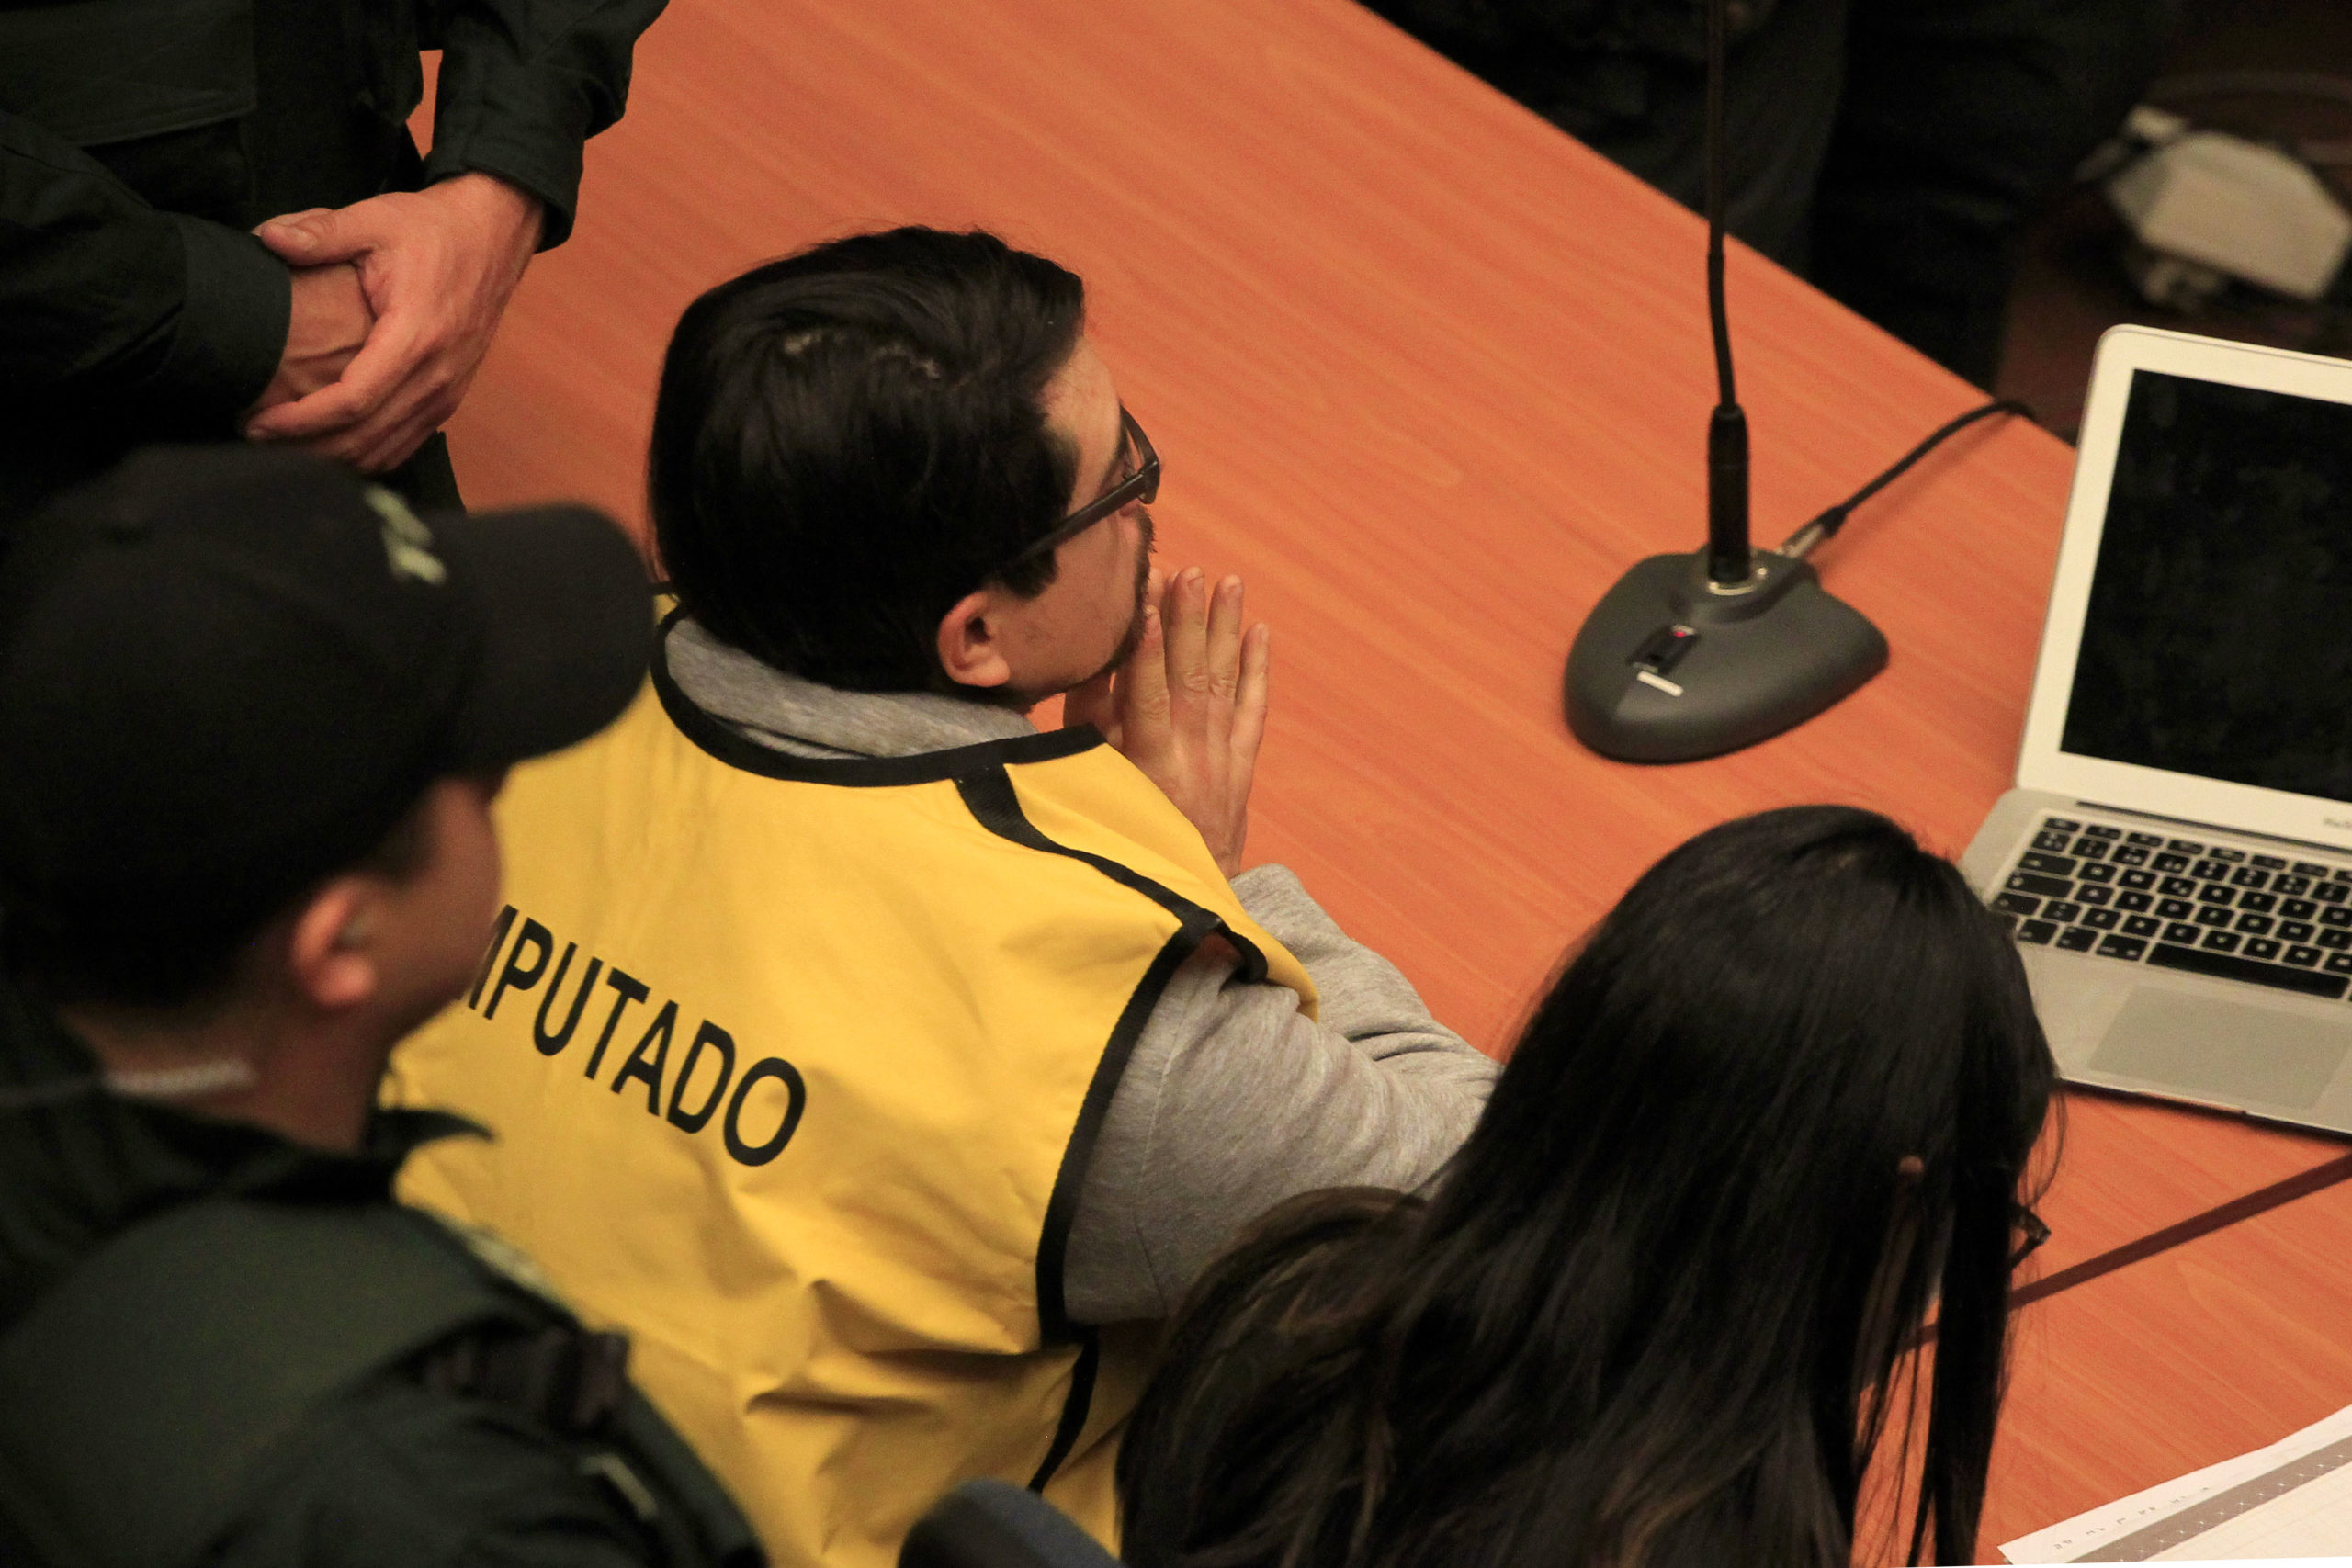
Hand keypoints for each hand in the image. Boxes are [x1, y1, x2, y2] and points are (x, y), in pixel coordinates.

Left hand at [243, 173, 543, 471]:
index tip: (260, 421)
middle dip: (308, 447)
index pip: (354, 400)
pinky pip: (406, 443)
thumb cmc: (433, 229)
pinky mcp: (451, 396)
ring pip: (387, 449)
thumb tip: (267, 238)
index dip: (302, 420)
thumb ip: (320, 232)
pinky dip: (367, 454)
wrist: (494, 236)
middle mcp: (438, 373)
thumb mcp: (375, 220)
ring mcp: (449, 390)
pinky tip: (331, 446)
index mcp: (416, 334)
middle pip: (367, 437)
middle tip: (256, 436)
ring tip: (285, 446)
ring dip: (335, 457)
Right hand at [1066, 567, 1270, 877]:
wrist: (1184, 894)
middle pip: (1191, 679)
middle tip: (1191, 572)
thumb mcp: (1095, 781)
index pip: (1148, 696)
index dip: (1147, 650)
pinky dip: (1258, 670)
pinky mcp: (1242, 766)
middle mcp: (1191, 758)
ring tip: (1228, 582)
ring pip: (1225, 684)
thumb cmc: (1124, 832)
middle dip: (1190, 622)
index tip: (1147, 603)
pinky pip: (1253, 711)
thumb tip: (1088, 660)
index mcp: (1149, 765)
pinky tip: (1260, 632)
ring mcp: (1222, 761)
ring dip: (1226, 630)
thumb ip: (1090, 723)